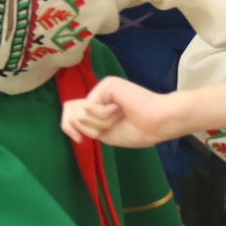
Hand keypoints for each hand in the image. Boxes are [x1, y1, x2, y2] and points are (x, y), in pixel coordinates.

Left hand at [60, 75, 190, 146]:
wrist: (157, 123)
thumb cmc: (136, 130)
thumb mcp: (102, 132)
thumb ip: (84, 124)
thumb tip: (71, 110)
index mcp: (98, 106)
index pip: (70, 113)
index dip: (68, 127)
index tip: (79, 140)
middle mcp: (98, 95)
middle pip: (71, 112)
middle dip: (88, 127)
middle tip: (108, 127)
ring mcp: (102, 89)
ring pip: (81, 113)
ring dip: (101, 123)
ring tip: (120, 117)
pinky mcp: (107, 85)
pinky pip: (91, 106)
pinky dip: (104, 115)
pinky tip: (121, 109)